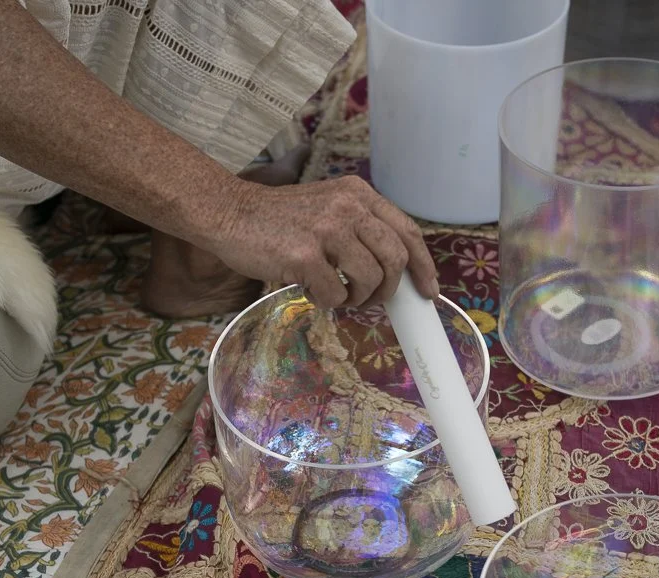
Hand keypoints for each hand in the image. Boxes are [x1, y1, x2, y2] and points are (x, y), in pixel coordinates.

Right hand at [207, 175, 439, 307]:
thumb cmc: (279, 219)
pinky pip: (335, 294)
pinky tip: (310, 290)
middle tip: (371, 299)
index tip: (428, 290)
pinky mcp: (305, 255)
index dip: (423, 265)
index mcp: (358, 194)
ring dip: (356, 299)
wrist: (230, 214)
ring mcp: (327, 230)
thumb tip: (393, 270)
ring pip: (369, 280)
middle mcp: (347, 207)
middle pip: (395, 259)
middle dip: (389, 289)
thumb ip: (360, 227)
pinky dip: (327, 302)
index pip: (406, 231)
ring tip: (336, 294)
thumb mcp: (328, 206)